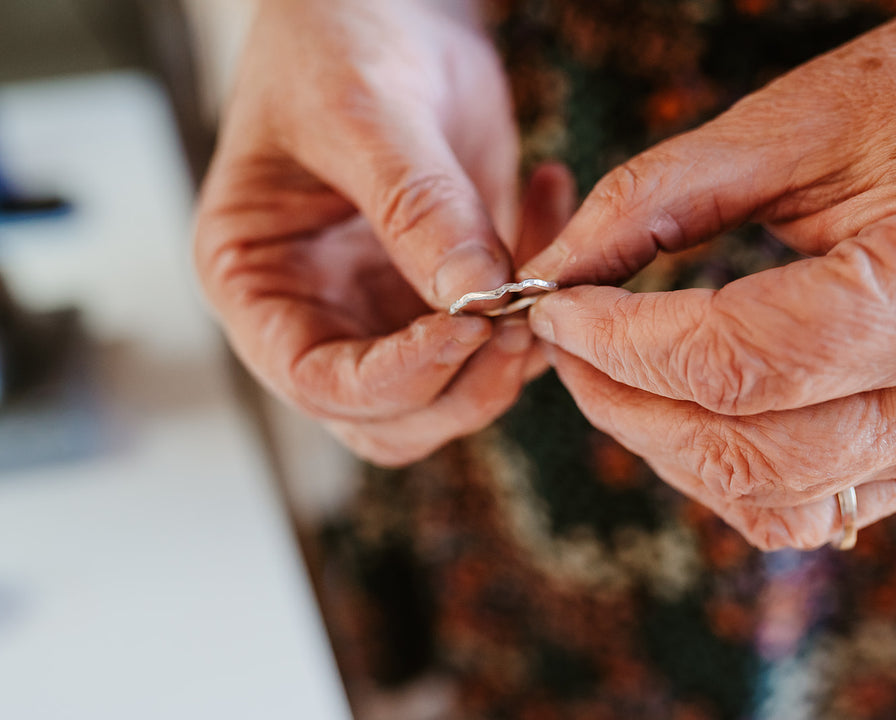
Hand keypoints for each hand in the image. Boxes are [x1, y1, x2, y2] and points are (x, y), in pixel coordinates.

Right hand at [195, 0, 574, 464]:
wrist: (384, 4)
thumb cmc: (334, 38)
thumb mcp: (362, 110)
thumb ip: (414, 207)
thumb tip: (474, 300)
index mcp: (256, 281)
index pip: (316, 379)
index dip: (394, 376)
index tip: (467, 330)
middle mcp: (314, 312)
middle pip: (387, 415)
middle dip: (461, 386)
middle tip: (521, 322)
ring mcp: (381, 308)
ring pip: (449, 394)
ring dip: (508, 359)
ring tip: (544, 276)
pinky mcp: (442, 290)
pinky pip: (498, 335)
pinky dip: (537, 299)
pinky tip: (546, 199)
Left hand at [521, 0, 895, 548]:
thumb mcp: (785, 122)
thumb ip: (655, 200)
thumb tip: (552, 275)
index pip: (737, 362)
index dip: (620, 344)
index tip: (554, 308)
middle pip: (745, 452)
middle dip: (625, 405)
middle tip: (568, 342)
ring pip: (770, 502)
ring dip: (668, 449)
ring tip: (620, 371)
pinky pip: (807, 506)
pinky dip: (726, 468)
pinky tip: (691, 403)